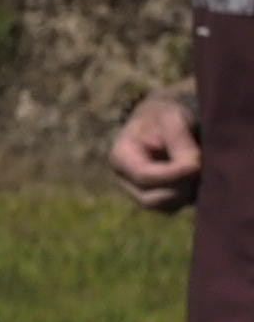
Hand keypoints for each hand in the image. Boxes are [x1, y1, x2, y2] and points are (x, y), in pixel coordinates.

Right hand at [110, 90, 200, 211]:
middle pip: (151, 198)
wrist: (167, 118)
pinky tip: (197, 177)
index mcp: (120, 157)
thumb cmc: (167, 114)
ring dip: (187, 192)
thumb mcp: (172, 117)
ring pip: (165, 206)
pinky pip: (174, 207)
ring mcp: (138, 192)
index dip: (172, 174)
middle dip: (180, 187)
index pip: (143, 175)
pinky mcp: (156, 198)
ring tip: (200, 169)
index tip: (197, 165)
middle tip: (201, 168)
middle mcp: (124, 180)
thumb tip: (193, 167)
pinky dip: (189, 195)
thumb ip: (180, 140)